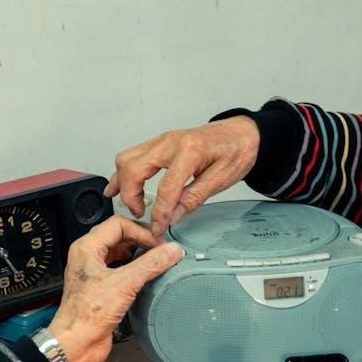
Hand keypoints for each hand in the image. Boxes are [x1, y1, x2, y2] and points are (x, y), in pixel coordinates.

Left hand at [46, 215, 182, 361]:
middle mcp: (89, 257)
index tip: (158, 244)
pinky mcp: (102, 288)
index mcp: (87, 248)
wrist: (77, 343)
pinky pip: (122, 270)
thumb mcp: (125, 283)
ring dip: (140, 255)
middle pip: (121, 236)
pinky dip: (137, 270)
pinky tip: (147, 277)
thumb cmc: (86, 314)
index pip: (119, 224)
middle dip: (142, 241)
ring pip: (122, 253)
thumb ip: (150, 264)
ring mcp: (95, 273)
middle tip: (161, 250)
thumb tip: (170, 251)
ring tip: (157, 261)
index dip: (142, 231)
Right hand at [104, 116, 259, 236]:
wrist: (243, 133)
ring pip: (127, 159)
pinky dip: (124, 172)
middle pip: (134, 168)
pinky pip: (133, 155)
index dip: (159, 213)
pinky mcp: (161, 143)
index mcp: (190, 150)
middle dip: (132, 197)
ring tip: (129, 204)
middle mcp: (171, 141)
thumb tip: (172, 216)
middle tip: (141, 216)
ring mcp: (163, 140)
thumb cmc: (237, 151)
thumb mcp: (222, 179)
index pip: (166, 188)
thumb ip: (194, 198)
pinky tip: (118, 185)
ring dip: (123, 183)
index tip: (157, 228)